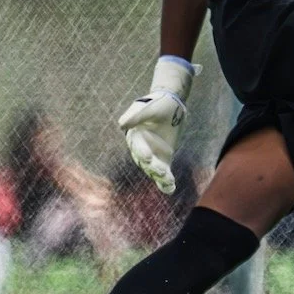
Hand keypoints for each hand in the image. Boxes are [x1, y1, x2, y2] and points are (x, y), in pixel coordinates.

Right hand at [117, 57, 197, 194]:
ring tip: (168, 181)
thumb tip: (122, 124)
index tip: (148, 156)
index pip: (137, 146)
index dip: (142, 152)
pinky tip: (171, 189)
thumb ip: (136, 115)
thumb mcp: (147, 107)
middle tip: (162, 172)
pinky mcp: (164, 159)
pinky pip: (164, 173)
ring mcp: (153, 155)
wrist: (170, 105)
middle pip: (145, 161)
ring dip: (161, 177)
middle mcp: (141, 148)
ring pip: (154, 170)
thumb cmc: (156, 104)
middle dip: (153, 167)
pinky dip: (166, 182)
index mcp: (135, 136)